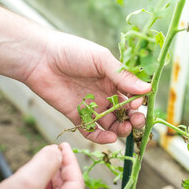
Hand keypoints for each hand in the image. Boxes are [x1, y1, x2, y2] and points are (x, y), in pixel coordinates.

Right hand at [0, 142, 82, 188]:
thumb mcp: (25, 183)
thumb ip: (45, 164)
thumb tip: (56, 151)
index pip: (76, 185)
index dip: (71, 163)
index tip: (64, 145)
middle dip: (63, 169)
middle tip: (55, 151)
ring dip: (54, 179)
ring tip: (46, 163)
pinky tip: (34, 181)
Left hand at [24, 31, 150, 143]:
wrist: (40, 58)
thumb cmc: (71, 51)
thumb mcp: (100, 60)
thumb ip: (122, 76)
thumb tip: (148, 89)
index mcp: (112, 77)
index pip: (133, 93)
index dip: (138, 101)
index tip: (138, 104)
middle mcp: (104, 92)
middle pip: (124, 112)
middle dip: (133, 118)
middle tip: (135, 121)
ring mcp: (91, 105)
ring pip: (111, 124)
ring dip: (120, 130)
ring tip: (122, 129)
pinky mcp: (76, 115)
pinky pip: (91, 131)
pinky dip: (100, 137)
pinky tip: (108, 137)